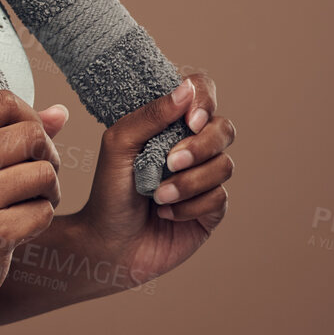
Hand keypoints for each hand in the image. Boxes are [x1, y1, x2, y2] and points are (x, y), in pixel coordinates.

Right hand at [0, 90, 68, 321]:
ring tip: (26, 205)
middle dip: (48, 158)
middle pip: (32, 134)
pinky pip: (44, 211)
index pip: (3, 100)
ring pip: (44, 173)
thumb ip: (16, 134)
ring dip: (48, 193)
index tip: (25, 145)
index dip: (29, 118)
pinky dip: (40, 222)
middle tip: (35, 181)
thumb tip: (62, 112)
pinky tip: (16, 231)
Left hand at [77, 71, 234, 287]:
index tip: (189, 120)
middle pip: (223, 129)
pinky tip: (166, 213)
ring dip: (188, 182)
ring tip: (158, 196)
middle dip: (200, 146)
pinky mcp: (212, 209)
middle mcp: (193, 147)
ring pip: (224, 166)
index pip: (202, 94)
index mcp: (170, 125)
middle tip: (170, 162)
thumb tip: (186, 90)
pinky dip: (190, 206)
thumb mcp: (118, 146)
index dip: (204, 100)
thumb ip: (149, 116)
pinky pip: (219, 198)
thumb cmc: (110, 192)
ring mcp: (205, 178)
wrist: (109, 243)